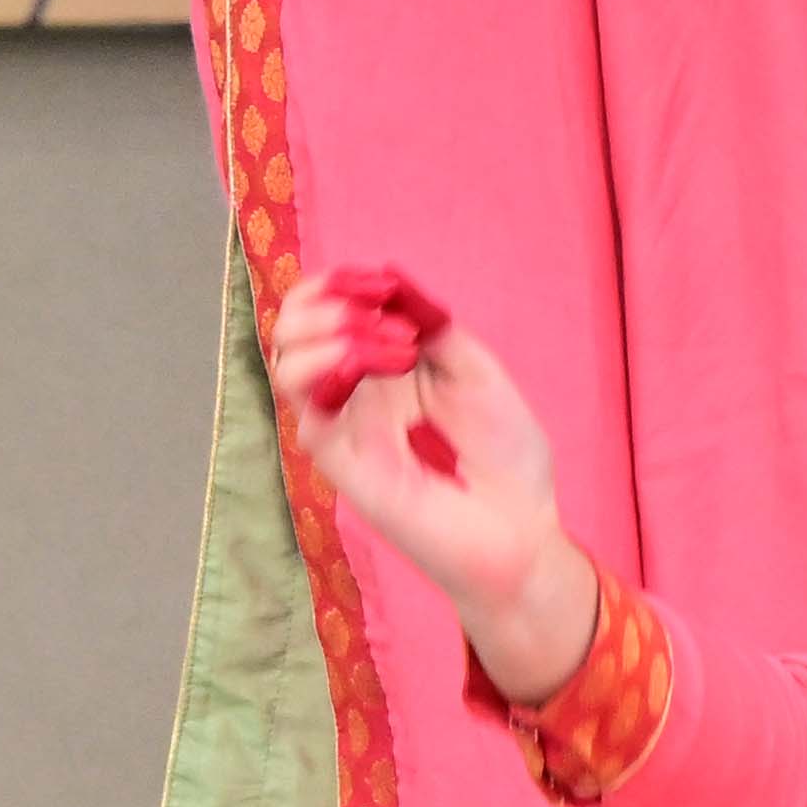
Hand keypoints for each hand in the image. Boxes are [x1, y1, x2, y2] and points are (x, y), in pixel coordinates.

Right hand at [271, 263, 601, 702]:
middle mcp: (351, 394)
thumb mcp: (476, 368)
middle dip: (324, 302)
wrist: (521, 528)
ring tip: (394, 342)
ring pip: (285, 366)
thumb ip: (431, 324)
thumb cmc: (504, 455)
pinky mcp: (343, 465)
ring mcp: (342, 429)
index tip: (379, 280)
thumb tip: (390, 279)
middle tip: (382, 309)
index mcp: (379, 367)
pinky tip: (390, 363)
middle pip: (289, 331)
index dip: (335, 285)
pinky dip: (336, 369)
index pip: (321, 312)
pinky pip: (309, 413)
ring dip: (329, 332)